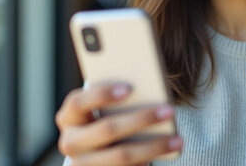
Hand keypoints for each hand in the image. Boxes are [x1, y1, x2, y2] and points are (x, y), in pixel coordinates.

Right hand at [55, 82, 182, 165]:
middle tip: (168, 111)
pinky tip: (167, 152)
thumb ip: (118, 96)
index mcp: (68, 116)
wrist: (95, 153)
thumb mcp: (104, 107)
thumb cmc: (105, 117)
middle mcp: (70, 142)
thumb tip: (147, 88)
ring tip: (177, 139)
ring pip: (121, 156)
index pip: (78, 102)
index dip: (102, 94)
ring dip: (153, 147)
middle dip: (141, 119)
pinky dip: (147, 161)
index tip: (129, 88)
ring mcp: (82, 164)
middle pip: (107, 129)